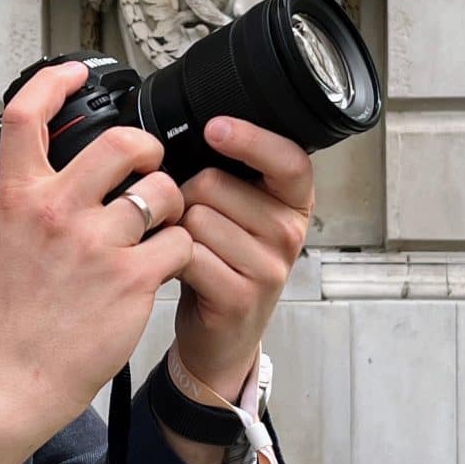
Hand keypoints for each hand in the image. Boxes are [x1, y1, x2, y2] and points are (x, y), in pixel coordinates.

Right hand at [0, 61, 192, 434]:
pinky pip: (178, 241)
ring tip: (161, 225)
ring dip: (171, 204)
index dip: (55, 81)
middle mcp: (57, 212)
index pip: (26, 116)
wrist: (19, 374)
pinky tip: (163, 265)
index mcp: (20, 197)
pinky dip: (179, 250)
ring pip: (161, 192)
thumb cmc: (11, 312)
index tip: (76, 74)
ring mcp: (96, 244)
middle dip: (148, 149)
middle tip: (149, 168)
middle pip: (122, 142)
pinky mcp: (132, 279)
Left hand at [171, 119, 313, 403]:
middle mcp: (289, 232)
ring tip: (188, 247)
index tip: (216, 128)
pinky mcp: (242, 295)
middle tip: (193, 222)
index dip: (251, 138)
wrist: (222, 335)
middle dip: (187, 195)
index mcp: (293, 202)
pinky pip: (189, 253)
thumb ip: (228, 175)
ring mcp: (270, 267)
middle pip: (216, 183)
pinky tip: (181, 270)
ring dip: (176, 228)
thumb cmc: (223, 263)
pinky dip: (171, 257)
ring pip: (197, 217)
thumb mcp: (238, 213)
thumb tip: (189, 133)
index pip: (288, 159)